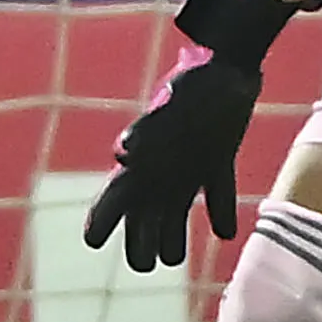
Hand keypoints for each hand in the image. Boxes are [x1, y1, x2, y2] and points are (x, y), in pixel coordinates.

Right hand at [82, 0, 321, 274]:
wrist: (230, 57)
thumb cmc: (199, 78)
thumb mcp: (172, 102)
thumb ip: (148, 130)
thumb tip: (122, 155)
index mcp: (146, 153)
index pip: (116, 193)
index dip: (102, 218)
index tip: (91, 241)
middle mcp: (163, 161)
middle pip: (144, 209)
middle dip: (139, 237)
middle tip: (143, 264)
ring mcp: (190, 159)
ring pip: (175, 205)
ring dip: (173, 231)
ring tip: (171, 258)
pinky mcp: (218, 156)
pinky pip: (216, 189)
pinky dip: (220, 210)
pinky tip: (225, 233)